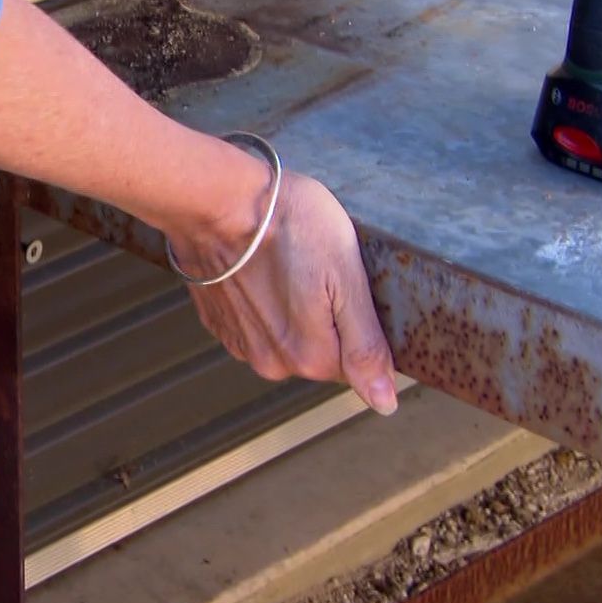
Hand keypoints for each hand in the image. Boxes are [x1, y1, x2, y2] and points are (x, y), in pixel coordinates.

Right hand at [169, 171, 400, 413]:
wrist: (217, 201)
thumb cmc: (287, 224)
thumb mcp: (346, 276)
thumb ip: (366, 346)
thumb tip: (384, 402)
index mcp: (310, 356)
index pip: (354, 362)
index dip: (357, 320)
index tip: (344, 284)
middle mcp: (272, 362)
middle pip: (319, 352)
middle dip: (325, 317)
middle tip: (317, 268)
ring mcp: (240, 343)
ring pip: (285, 338)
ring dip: (291, 309)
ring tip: (287, 264)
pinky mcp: (218, 322)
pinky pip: (255, 324)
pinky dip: (261, 301)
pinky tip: (261, 268)